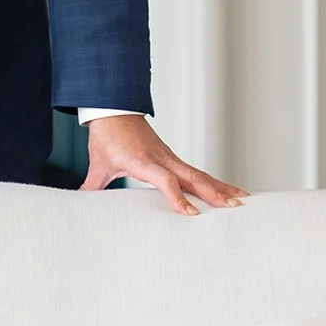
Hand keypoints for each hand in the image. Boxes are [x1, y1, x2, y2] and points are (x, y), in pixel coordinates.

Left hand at [80, 115, 248, 215]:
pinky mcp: (173, 159)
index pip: (164, 179)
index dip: (176, 197)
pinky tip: (230, 192)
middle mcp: (161, 158)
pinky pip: (196, 172)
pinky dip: (215, 182)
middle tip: (235, 208)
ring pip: (199, 174)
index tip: (191, 215)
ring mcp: (170, 158)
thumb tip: (80, 205)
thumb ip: (92, 187)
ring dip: (221, 188)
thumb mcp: (98, 163)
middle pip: (191, 177)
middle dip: (213, 193)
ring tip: (244, 201)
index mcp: (143, 160)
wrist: (112, 109)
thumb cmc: (106, 136)